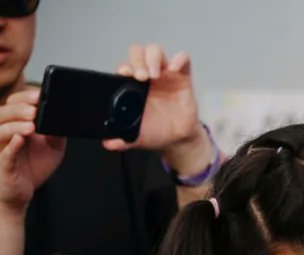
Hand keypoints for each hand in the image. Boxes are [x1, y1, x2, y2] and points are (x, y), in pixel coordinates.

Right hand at [0, 89, 65, 213]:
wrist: (23, 191)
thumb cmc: (33, 166)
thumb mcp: (52, 147)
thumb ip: (57, 132)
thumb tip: (65, 117)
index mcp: (15, 123)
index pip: (14, 103)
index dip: (25, 97)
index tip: (40, 95)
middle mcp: (4, 131)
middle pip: (4, 112)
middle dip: (20, 108)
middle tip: (35, 109)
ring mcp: (0, 146)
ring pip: (0, 129)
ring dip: (15, 124)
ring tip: (32, 125)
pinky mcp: (2, 163)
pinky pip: (4, 153)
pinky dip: (11, 145)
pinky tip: (19, 139)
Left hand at [105, 45, 209, 172]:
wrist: (178, 138)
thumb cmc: (157, 131)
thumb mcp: (137, 136)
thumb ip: (122, 138)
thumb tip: (108, 143)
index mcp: (133, 86)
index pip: (125, 67)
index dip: (124, 67)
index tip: (124, 74)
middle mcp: (148, 76)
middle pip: (138, 53)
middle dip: (138, 60)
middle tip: (141, 76)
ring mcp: (165, 74)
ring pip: (156, 51)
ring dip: (153, 58)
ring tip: (155, 74)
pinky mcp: (183, 77)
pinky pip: (183, 60)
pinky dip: (179, 59)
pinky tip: (175, 68)